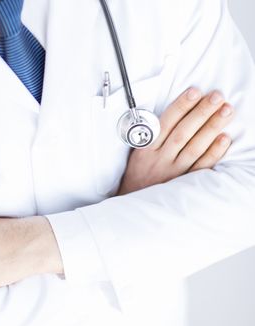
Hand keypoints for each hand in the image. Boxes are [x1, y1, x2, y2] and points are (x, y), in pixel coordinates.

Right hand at [118, 88, 232, 194]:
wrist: (133, 198)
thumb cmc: (137, 171)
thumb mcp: (137, 150)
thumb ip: (152, 134)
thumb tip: (172, 113)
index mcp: (146, 149)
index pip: (165, 124)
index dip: (180, 107)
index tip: (194, 92)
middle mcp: (160, 159)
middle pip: (182, 133)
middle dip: (200, 113)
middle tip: (216, 97)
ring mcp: (173, 172)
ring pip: (194, 148)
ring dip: (211, 128)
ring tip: (226, 111)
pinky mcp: (183, 182)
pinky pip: (201, 167)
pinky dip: (213, 153)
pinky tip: (224, 139)